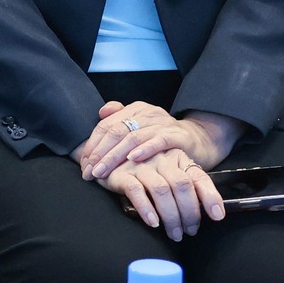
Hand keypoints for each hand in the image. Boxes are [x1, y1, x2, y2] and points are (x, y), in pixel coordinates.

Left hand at [79, 101, 240, 180]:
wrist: (199, 140)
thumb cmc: (163, 138)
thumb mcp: (140, 128)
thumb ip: (120, 119)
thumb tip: (100, 113)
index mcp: (135, 110)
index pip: (106, 126)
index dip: (92, 145)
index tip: (83, 164)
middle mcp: (147, 113)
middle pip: (116, 131)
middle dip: (99, 154)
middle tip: (88, 172)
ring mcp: (163, 123)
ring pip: (132, 137)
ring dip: (114, 156)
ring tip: (101, 171)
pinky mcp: (178, 135)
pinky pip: (159, 141)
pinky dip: (144, 149)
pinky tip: (132, 159)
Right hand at [102, 151, 225, 240]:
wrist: (108, 156)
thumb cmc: (144, 171)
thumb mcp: (168, 173)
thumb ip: (186, 186)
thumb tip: (209, 211)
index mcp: (177, 158)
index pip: (199, 177)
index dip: (210, 196)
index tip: (218, 216)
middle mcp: (161, 159)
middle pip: (181, 186)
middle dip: (189, 213)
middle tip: (189, 231)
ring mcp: (141, 165)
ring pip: (161, 190)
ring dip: (170, 216)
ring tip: (174, 233)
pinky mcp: (122, 174)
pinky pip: (136, 191)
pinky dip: (146, 209)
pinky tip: (153, 222)